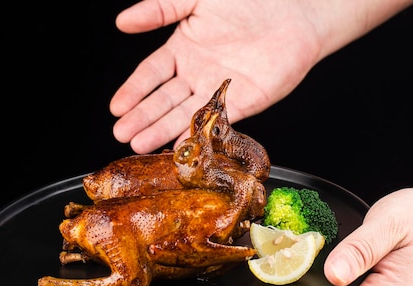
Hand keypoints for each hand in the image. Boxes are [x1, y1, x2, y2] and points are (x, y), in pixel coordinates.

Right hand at [110, 0, 323, 152]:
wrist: (295, 11)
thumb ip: (160, 9)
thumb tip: (122, 21)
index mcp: (183, 49)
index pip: (151, 75)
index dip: (133, 91)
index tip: (117, 108)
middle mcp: (197, 74)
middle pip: (164, 100)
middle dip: (142, 118)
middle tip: (122, 134)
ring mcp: (218, 90)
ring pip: (184, 114)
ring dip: (161, 131)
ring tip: (140, 145)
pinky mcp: (243, 103)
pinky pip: (216, 121)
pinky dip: (198, 134)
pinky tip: (181, 145)